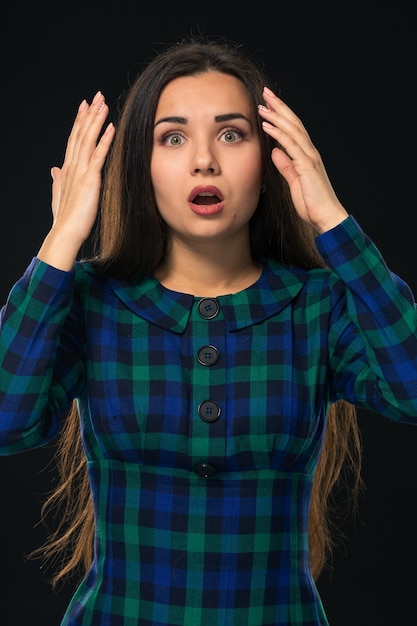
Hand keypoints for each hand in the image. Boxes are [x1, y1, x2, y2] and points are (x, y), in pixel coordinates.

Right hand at [38, 91, 114, 269]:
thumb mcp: (60, 195)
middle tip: (96, 96)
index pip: (74, 140)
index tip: (85, 106)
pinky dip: (105, 140)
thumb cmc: (65, 218)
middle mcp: (72, 166)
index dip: (80, 122)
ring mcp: (80, 171)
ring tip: (103, 104)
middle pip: (80, 134)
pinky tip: (111, 127)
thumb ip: (58, 181)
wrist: (66, 232)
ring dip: (96, 121)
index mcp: (67, 169)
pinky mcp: (90, 179)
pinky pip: (98, 156)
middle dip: (89, 114)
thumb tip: (54, 169)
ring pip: (88, 140)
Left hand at [258, 87, 347, 232]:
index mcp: (306, 156)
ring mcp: (309, 157)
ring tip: (262, 105)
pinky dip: (278, 133)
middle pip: (293, 123)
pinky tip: (267, 125)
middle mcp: (309, 152)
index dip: (282, 115)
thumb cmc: (312, 204)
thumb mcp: (293, 183)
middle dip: (279, 106)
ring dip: (276, 116)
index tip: (269, 104)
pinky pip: (291, 145)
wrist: (326, 217)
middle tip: (265, 93)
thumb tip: (275, 152)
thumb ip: (285, 167)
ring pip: (292, 130)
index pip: (293, 130)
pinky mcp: (306, 165)